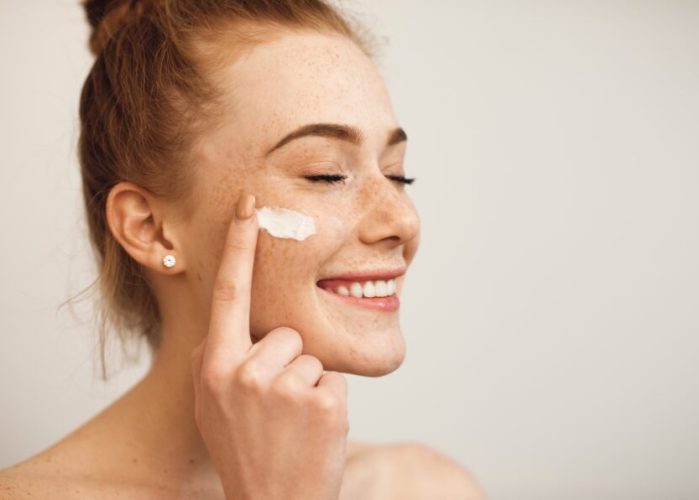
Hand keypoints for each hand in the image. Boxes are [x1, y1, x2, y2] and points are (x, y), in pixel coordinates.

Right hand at [190, 191, 348, 499]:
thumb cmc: (247, 452)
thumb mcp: (215, 404)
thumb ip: (224, 360)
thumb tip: (241, 324)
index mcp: (213, 365)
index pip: (228, 292)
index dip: (238, 245)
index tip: (248, 204)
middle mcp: (241, 370)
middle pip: (286, 332)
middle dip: (288, 365)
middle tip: (275, 412)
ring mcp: (281, 386)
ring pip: (312, 356)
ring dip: (308, 387)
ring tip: (290, 425)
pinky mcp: (319, 401)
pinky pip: (333, 380)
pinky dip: (329, 405)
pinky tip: (310, 433)